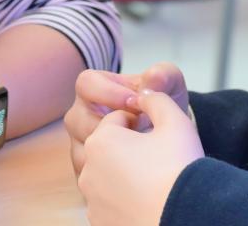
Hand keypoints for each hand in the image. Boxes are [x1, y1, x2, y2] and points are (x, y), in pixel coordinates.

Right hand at [65, 63, 188, 174]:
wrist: (166, 137)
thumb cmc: (160, 106)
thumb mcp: (170, 86)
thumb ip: (164, 75)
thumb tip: (152, 77)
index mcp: (94, 87)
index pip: (86, 83)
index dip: (108, 93)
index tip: (134, 104)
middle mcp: (81, 113)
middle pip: (78, 118)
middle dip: (110, 127)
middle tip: (138, 131)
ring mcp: (79, 141)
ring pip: (80, 148)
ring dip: (109, 152)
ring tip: (137, 151)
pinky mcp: (84, 166)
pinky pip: (87, 172)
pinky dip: (109, 173)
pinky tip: (132, 168)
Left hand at [78, 92, 204, 225]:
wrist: (188, 218)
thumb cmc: (181, 168)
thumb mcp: (176, 120)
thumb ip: (156, 97)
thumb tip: (145, 91)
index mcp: (101, 139)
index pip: (116, 117)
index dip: (139, 119)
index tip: (157, 130)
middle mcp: (87, 168)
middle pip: (105, 144)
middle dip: (125, 143)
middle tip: (153, 151)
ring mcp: (91, 198)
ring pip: (103, 173)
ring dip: (120, 169)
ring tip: (149, 174)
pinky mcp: (97, 221)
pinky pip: (105, 200)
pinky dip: (121, 196)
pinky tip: (145, 196)